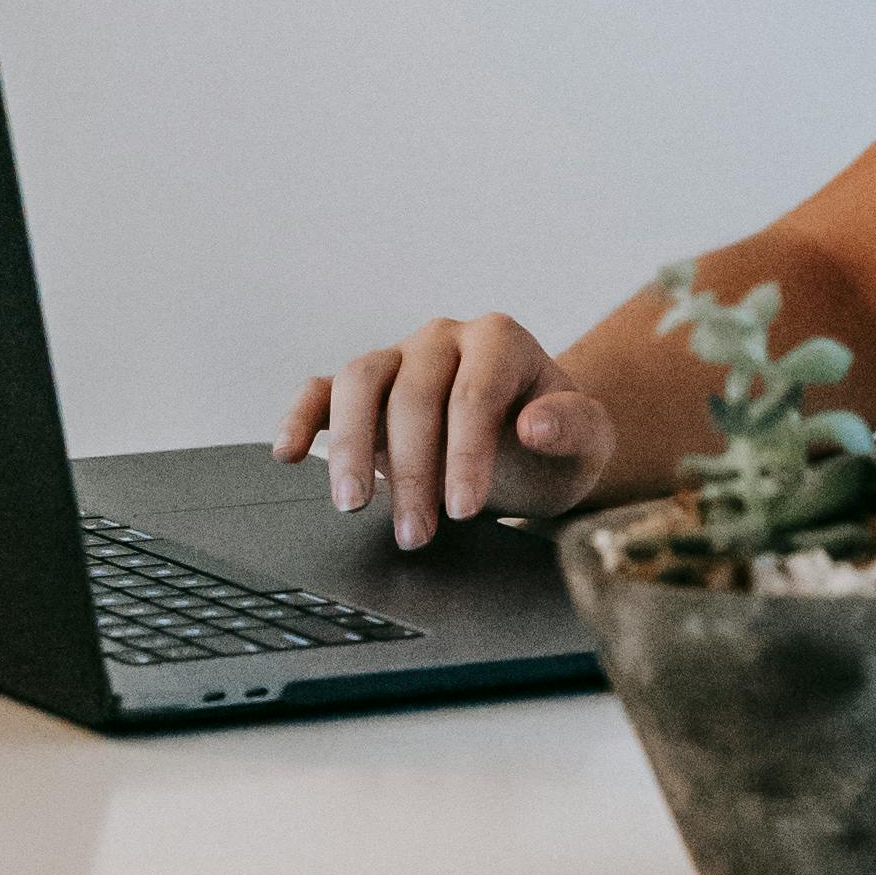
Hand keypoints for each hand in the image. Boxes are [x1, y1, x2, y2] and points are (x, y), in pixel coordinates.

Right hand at [277, 319, 615, 551]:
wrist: (534, 445)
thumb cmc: (557, 441)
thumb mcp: (588, 440)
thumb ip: (574, 426)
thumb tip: (537, 423)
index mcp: (499, 340)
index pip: (473, 394)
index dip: (465, 453)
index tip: (463, 508)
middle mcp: (443, 340)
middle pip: (412, 394)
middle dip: (412, 470)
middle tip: (416, 534)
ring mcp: (398, 358)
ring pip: (359, 383)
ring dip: (350, 446)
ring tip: (352, 503)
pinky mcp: (365, 388)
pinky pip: (322, 391)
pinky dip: (300, 417)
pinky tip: (287, 452)